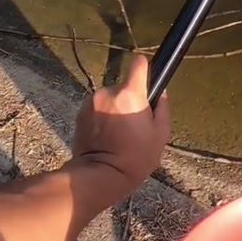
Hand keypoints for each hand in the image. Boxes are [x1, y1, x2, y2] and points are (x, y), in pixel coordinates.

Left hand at [72, 55, 169, 201]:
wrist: (100, 176)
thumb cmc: (135, 158)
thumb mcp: (160, 136)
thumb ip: (162, 109)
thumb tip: (160, 93)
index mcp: (130, 93)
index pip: (138, 64)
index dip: (144, 69)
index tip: (146, 79)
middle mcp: (109, 91)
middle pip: (123, 87)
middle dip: (128, 100)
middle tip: (132, 124)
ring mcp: (91, 101)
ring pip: (109, 99)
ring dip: (113, 109)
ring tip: (116, 134)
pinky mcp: (80, 113)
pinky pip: (95, 108)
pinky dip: (100, 118)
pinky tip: (103, 137)